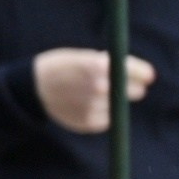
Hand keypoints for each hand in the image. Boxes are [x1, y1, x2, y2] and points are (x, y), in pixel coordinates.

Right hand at [33, 47, 153, 132]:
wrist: (31, 87)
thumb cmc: (61, 67)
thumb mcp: (84, 56)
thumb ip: (112, 65)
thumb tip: (143, 75)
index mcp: (100, 66)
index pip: (140, 74)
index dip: (144, 74)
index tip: (147, 76)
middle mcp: (99, 87)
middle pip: (136, 91)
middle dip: (130, 87)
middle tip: (119, 85)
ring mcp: (93, 106)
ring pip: (121, 106)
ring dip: (113, 101)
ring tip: (92, 94)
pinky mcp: (88, 122)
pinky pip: (107, 119)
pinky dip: (102, 113)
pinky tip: (86, 105)